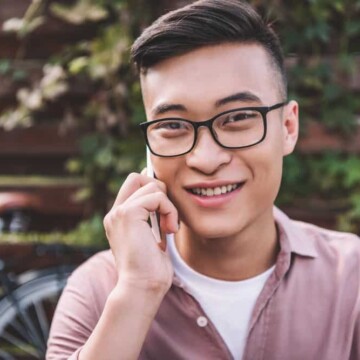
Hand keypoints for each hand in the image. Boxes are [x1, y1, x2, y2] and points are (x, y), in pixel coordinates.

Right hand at [103, 172, 178, 294]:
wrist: (143, 288)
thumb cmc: (151, 269)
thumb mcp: (153, 237)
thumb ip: (153, 217)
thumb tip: (161, 196)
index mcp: (119, 219)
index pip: (133, 185)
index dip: (152, 188)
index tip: (166, 208)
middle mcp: (115, 213)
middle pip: (137, 177)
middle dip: (159, 190)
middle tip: (167, 214)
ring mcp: (119, 212)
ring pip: (151, 185)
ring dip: (168, 205)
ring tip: (170, 226)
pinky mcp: (128, 214)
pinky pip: (157, 196)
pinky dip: (169, 210)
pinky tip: (170, 228)